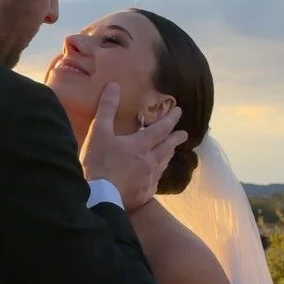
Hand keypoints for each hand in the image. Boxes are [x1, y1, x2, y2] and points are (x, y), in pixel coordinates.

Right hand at [80, 83, 187, 211]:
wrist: (100, 197)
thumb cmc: (99, 163)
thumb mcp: (99, 132)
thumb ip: (107, 109)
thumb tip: (115, 86)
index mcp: (140, 145)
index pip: (161, 129)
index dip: (170, 119)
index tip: (179, 111)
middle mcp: (149, 161)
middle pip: (167, 148)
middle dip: (176, 139)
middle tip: (184, 134)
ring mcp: (148, 180)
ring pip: (163, 165)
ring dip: (168, 156)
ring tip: (171, 152)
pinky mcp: (144, 195)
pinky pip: (154, 183)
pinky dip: (157, 176)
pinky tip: (155, 178)